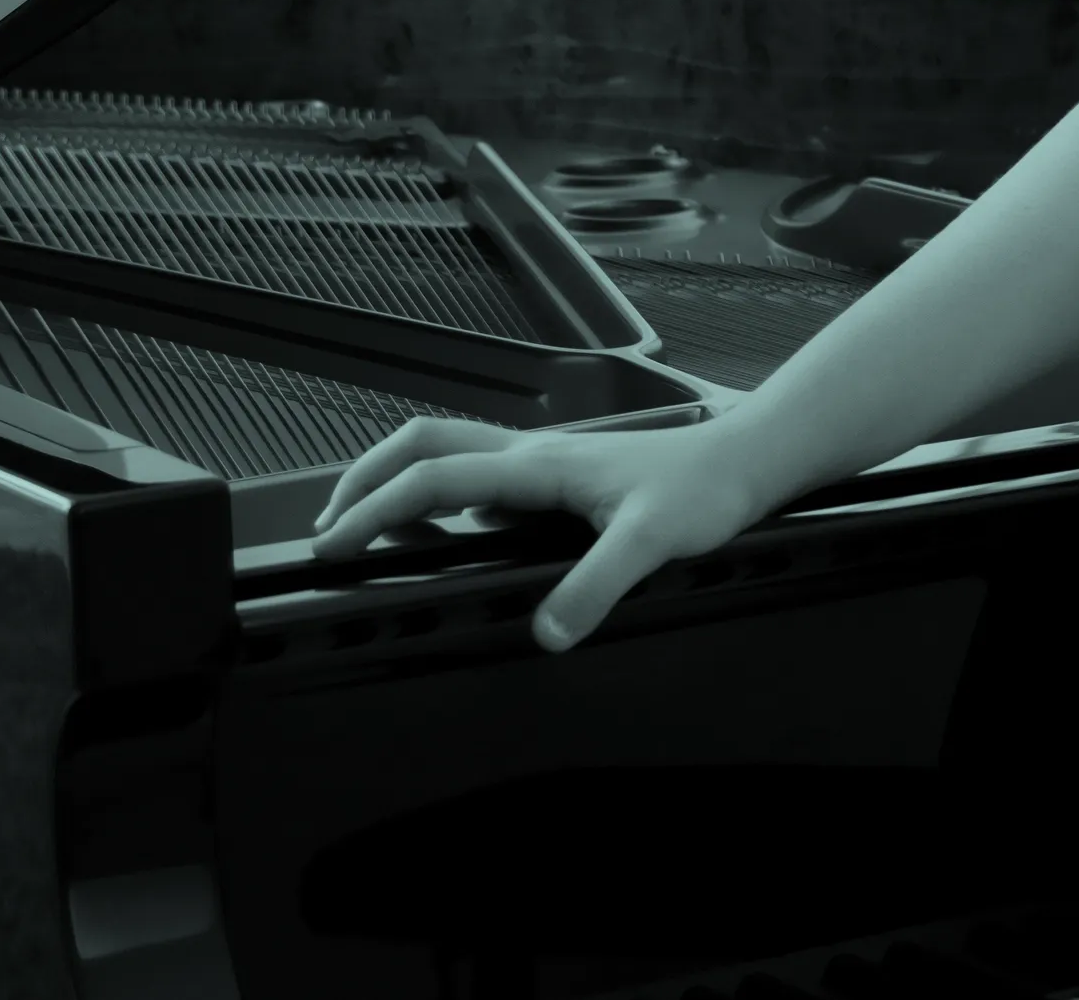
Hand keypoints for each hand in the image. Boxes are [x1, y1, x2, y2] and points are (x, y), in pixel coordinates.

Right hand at [310, 415, 766, 649]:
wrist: (748, 459)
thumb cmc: (706, 487)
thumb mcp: (651, 541)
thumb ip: (598, 585)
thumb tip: (547, 631)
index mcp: (541, 465)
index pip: (436, 478)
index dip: (376, 508)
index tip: (334, 544)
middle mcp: (536, 457)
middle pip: (429, 445)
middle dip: (368, 478)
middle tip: (330, 528)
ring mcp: (548, 466)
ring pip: (455, 457)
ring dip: (404, 482)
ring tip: (369, 529)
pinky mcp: (564, 480)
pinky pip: (487, 481)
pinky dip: (447, 499)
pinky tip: (450, 536)